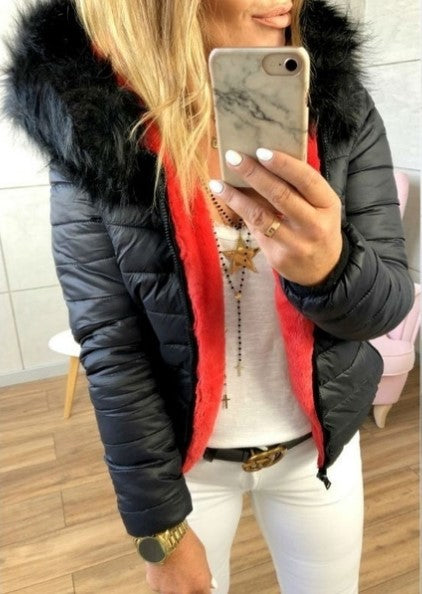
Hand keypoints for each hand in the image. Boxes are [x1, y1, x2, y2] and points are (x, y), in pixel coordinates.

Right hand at [145, 526, 213, 593]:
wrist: (164, 535)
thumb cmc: (186, 543)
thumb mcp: (202, 556)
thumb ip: (205, 574)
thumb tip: (211, 584)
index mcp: (199, 586)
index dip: (202, 590)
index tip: (200, 587)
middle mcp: (184, 593)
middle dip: (188, 588)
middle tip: (185, 577)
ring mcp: (168, 591)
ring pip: (173, 592)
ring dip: (174, 585)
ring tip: (173, 569)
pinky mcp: (155, 587)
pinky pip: (160, 586)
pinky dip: (163, 580)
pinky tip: (163, 567)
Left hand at [209, 148, 342, 286]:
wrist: (323, 269)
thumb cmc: (318, 226)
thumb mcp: (320, 206)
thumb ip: (298, 187)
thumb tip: (260, 160)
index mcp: (328, 205)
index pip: (306, 179)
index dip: (283, 164)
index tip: (261, 151)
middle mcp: (314, 225)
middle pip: (280, 195)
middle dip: (254, 174)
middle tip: (233, 157)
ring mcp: (296, 243)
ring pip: (261, 216)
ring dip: (236, 197)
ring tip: (218, 183)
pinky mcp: (278, 256)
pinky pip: (255, 230)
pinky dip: (240, 212)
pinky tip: (227, 199)